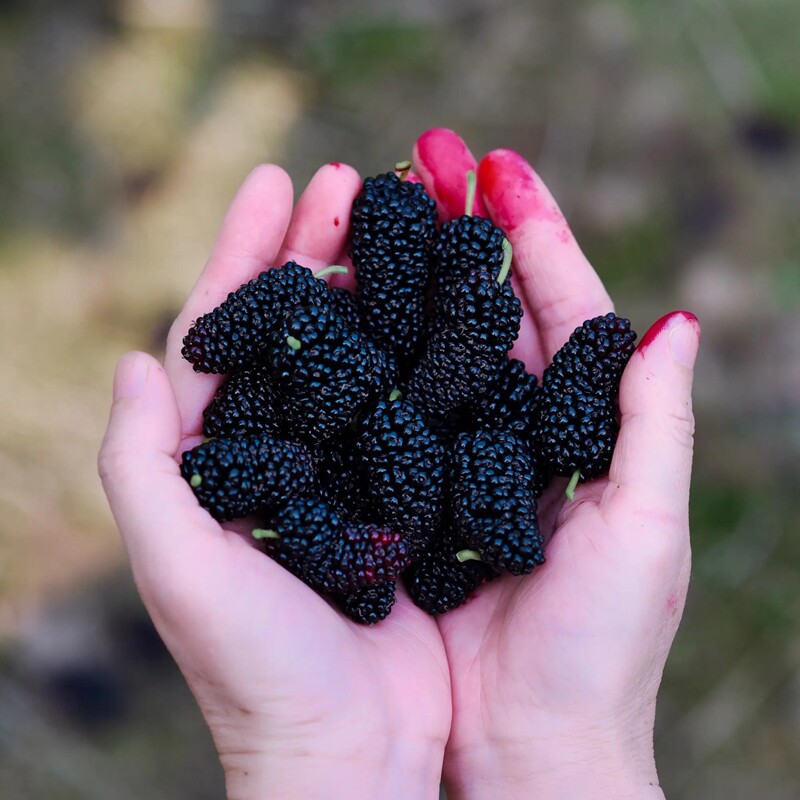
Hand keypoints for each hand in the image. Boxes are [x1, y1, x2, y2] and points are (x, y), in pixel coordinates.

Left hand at [98, 164, 449, 799]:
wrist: (349, 753)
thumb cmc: (256, 672)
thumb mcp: (177, 565)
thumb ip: (141, 463)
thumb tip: (136, 356)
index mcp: (219, 456)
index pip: (223, 329)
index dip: (245, 249)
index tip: (276, 178)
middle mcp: (283, 449)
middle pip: (296, 327)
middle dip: (316, 245)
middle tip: (351, 175)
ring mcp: (347, 464)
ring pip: (359, 355)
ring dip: (377, 285)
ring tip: (403, 220)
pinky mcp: (402, 492)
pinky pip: (411, 405)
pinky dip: (424, 352)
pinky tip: (449, 307)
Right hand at [413, 129, 699, 798]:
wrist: (522, 745)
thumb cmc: (599, 650)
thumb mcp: (646, 531)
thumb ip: (656, 424)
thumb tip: (677, 320)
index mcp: (581, 425)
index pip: (560, 306)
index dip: (533, 233)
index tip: (497, 167)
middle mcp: (517, 426)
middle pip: (491, 309)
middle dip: (462, 232)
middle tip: (427, 159)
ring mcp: (455, 452)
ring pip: (433, 348)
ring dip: (410, 278)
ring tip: (376, 211)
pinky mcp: (406, 489)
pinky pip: (387, 408)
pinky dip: (369, 356)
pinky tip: (339, 308)